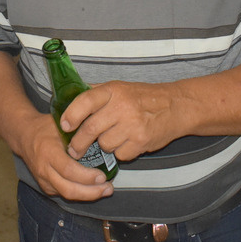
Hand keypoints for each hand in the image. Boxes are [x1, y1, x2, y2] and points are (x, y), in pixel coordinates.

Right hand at [17, 114, 113, 201]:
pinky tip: (92, 189)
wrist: (24, 136)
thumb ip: (79, 129)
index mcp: (48, 151)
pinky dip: (80, 194)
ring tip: (105, 190)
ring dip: (88, 196)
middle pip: (68, 189)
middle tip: (108, 188)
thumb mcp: (61, 123)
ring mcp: (43, 180)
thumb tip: (103, 133)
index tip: (103, 176)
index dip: (87, 176)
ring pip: (66, 195)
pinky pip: (63, 194)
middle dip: (91, 192)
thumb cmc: (45, 128)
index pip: (68, 170)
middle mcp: (44, 169)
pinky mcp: (45, 186)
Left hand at [61, 81, 176, 162]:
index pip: (85, 101)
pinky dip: (120, 152)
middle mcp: (122, 106)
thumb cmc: (143, 97)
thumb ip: (96, 93)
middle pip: (90, 129)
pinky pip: (120, 154)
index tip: (64, 126)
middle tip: (73, 150)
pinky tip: (128, 141)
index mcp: (113, 90)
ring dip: (105, 145)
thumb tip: (68, 97)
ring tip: (114, 136)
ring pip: (104, 144)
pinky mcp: (141, 141)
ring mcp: (132, 125)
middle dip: (78, 143)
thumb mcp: (120, 87)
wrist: (176, 107)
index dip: (71, 115)